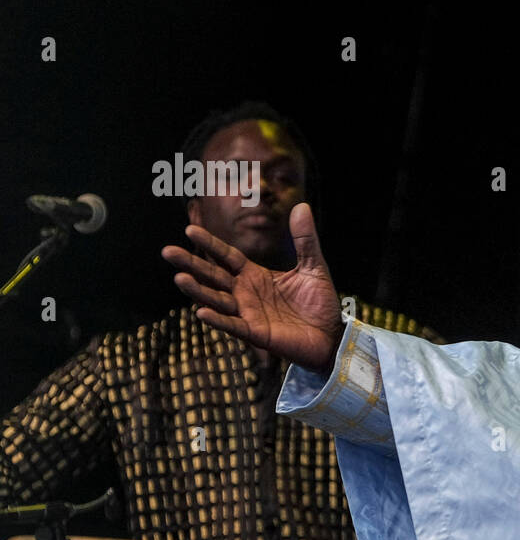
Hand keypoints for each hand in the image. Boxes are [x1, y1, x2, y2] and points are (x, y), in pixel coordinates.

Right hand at [161, 203, 344, 372]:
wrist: (331, 334)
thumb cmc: (319, 301)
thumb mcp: (314, 266)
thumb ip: (305, 239)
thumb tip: (301, 205)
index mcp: (254, 275)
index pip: (226, 256)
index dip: (210, 243)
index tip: (189, 229)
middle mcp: (245, 293)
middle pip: (213, 276)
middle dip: (191, 264)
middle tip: (167, 251)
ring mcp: (248, 313)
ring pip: (217, 300)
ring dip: (198, 291)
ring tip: (179, 278)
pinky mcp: (256, 333)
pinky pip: (233, 325)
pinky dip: (218, 319)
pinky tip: (201, 312)